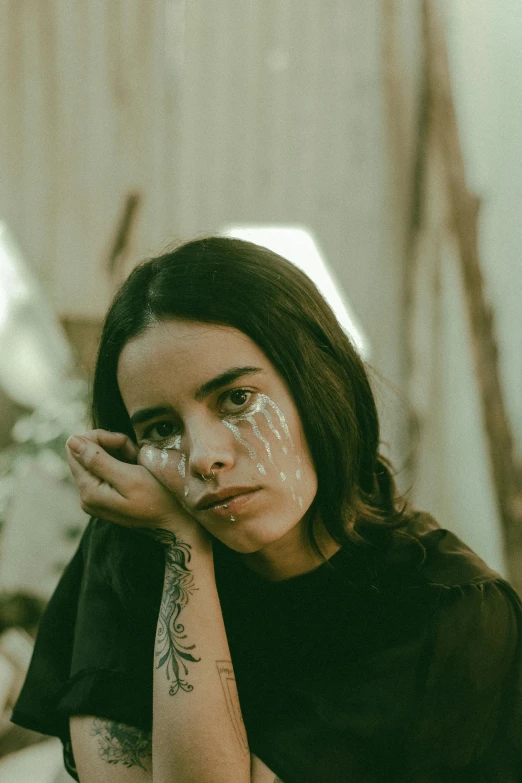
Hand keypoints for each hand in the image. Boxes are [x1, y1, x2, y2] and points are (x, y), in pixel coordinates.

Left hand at [65, 429, 197, 534]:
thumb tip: (70, 440)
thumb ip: (98, 460)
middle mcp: (85, 496)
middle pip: (83, 453)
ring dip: (117, 452)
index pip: (75, 448)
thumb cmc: (159, 498)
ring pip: (95, 459)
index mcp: (89, 491)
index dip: (100, 437)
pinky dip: (119, 462)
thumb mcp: (130, 477)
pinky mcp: (103, 497)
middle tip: (133, 453)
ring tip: (136, 462)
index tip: (124, 443)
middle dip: (109, 445)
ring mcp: (94, 498)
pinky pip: (103, 469)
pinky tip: (135, 468)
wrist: (175, 522)